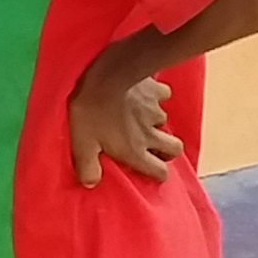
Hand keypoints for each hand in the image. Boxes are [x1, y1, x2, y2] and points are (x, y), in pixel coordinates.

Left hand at [70, 70, 179, 185]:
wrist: (105, 74)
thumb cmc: (91, 111)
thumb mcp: (82, 143)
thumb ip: (88, 166)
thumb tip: (90, 183)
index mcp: (135, 151)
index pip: (160, 172)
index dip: (157, 173)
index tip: (149, 169)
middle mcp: (151, 133)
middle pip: (174, 149)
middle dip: (166, 150)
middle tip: (151, 146)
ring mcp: (156, 110)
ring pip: (165, 121)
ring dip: (154, 122)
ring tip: (138, 116)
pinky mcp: (156, 89)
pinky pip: (163, 95)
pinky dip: (155, 96)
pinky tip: (142, 93)